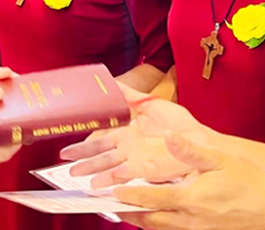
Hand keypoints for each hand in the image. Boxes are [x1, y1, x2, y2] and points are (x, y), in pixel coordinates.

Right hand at [60, 85, 213, 186]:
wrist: (199, 140)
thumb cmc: (178, 123)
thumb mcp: (151, 102)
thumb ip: (130, 94)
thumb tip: (111, 80)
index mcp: (126, 130)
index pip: (100, 135)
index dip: (85, 140)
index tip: (70, 142)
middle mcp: (127, 146)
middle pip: (99, 152)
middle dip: (82, 156)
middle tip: (65, 160)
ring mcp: (135, 158)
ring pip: (107, 164)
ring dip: (92, 170)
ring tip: (76, 174)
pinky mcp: (145, 169)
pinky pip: (124, 174)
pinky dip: (111, 179)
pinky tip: (99, 183)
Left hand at [114, 133, 264, 229]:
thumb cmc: (252, 186)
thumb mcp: (222, 161)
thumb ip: (191, 151)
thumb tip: (168, 137)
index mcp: (190, 199)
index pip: (150, 198)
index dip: (128, 194)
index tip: (111, 190)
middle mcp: (190, 220)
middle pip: (150, 220)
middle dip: (129, 212)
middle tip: (111, 205)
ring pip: (162, 229)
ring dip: (144, 221)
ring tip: (129, 212)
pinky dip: (163, 226)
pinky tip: (159, 218)